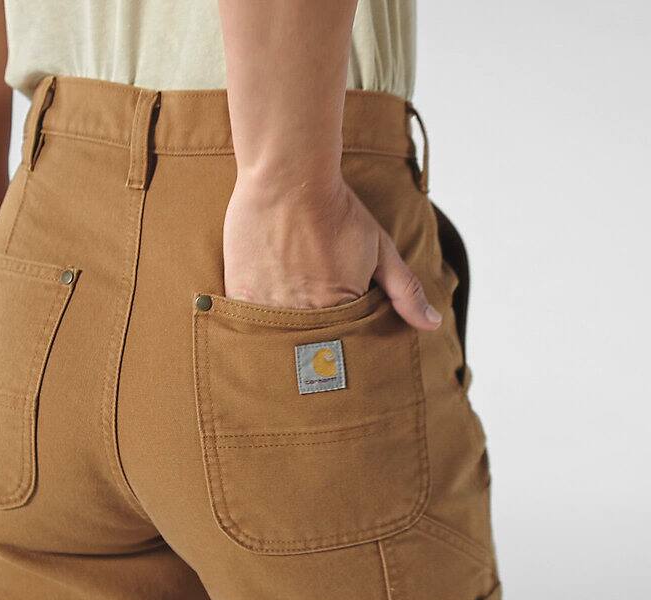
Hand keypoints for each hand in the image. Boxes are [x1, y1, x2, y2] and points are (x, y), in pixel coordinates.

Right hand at [222, 173, 440, 329]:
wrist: (288, 177)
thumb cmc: (336, 210)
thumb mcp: (380, 250)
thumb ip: (406, 292)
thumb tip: (432, 324)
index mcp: (339, 311)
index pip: (342, 345)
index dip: (341, 337)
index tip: (336, 324)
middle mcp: (302, 317)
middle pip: (307, 347)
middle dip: (311, 342)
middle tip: (308, 318)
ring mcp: (268, 308)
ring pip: (277, 338)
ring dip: (283, 332)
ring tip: (286, 307)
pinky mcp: (240, 295)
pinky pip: (248, 323)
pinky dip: (256, 320)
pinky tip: (263, 302)